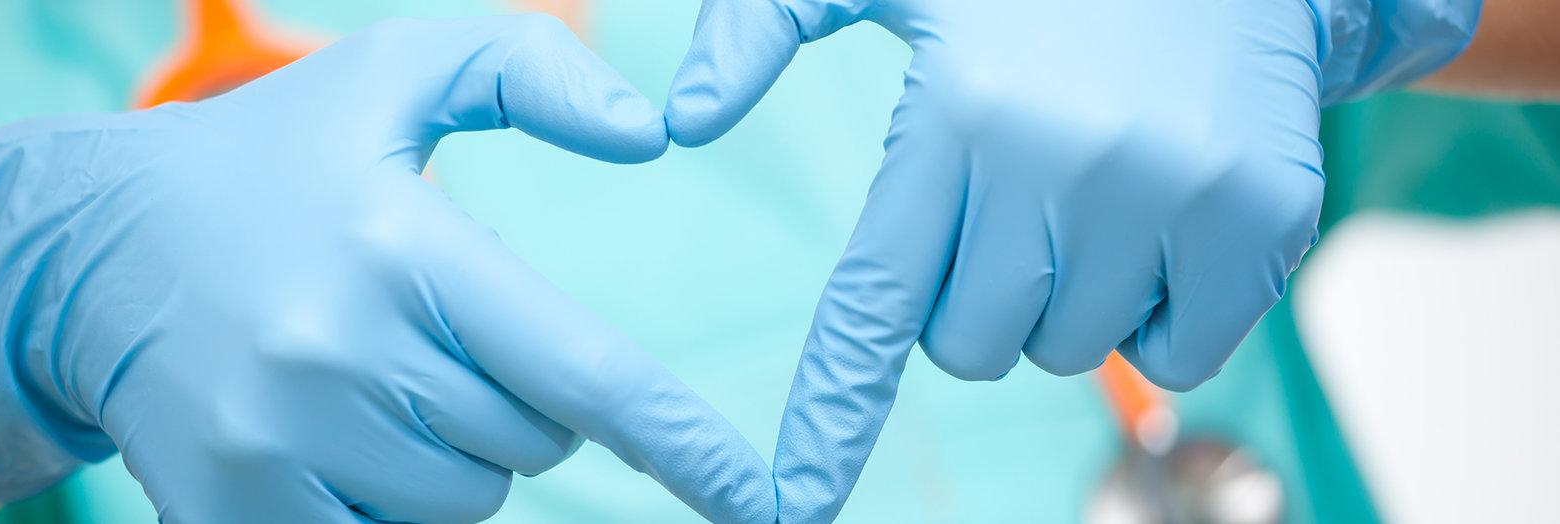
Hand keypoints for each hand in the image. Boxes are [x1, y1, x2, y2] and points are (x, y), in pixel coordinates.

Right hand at [0, 15, 774, 522]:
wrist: (93, 248)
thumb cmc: (277, 156)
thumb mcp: (399, 72)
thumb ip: (532, 70)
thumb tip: (653, 136)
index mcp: (398, 247)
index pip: (580, 372)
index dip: (681, 441)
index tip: (753, 493)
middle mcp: (337, 354)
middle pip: (531, 448)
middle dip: (520, 401)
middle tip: (438, 330)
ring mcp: (278, 446)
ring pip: (464, 503)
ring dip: (455, 453)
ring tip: (377, 373)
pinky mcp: (234, 508)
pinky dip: (388, 497)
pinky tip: (336, 428)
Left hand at [667, 0, 1472, 520]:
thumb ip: (761, 26)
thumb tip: (679, 123)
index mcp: (958, 112)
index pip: (877, 299)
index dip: (834, 408)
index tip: (797, 495)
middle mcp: (1063, 161)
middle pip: (973, 346)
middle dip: (973, 299)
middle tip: (1008, 202)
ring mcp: (1173, 195)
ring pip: (1067, 353)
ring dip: (1062, 300)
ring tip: (1089, 189)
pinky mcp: (1262, 218)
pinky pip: (1176, 355)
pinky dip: (1157, 313)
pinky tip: (1160, 218)